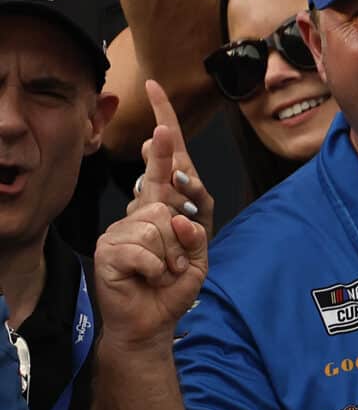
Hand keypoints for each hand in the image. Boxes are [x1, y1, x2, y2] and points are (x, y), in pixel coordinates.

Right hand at [93, 83, 211, 345]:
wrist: (149, 323)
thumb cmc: (172, 287)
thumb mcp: (197, 257)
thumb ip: (194, 227)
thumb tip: (171, 201)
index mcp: (161, 207)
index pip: (164, 161)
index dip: (163, 126)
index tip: (155, 86)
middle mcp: (139, 211)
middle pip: (161, 187)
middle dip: (172, 207)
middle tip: (166, 234)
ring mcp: (120, 228)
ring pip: (158, 221)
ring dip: (171, 255)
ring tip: (162, 273)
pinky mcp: (108, 247)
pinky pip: (145, 247)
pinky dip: (157, 267)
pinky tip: (147, 277)